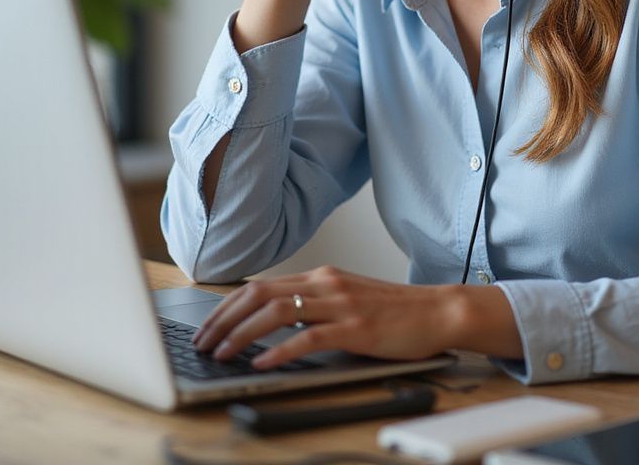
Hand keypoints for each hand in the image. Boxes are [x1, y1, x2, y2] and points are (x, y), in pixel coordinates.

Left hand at [191, 266, 462, 368]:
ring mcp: (339, 304)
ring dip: (241, 334)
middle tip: (202, 342)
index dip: (227, 306)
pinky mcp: (354, 328)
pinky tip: (262, 363)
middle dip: (223, 319)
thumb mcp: (346, 299)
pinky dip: (279, 351)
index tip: (207, 326)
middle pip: (259, 294)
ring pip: (276, 312)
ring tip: (222, 353)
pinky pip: (307, 338)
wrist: (436, 311)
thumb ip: (313, 305)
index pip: (260, 285)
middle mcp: (325, 283)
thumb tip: (272, 323)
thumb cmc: (393, 311)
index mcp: (320, 276)